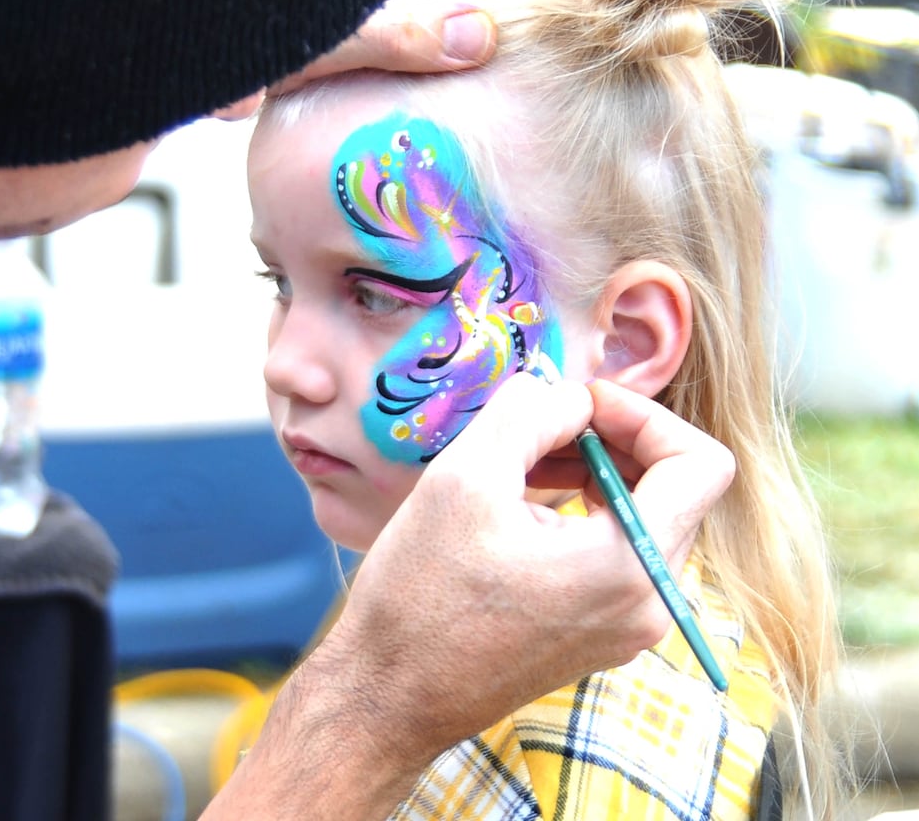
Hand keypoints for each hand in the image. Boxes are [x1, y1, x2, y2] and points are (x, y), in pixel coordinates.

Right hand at [319, 375, 731, 764]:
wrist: (388, 697)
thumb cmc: (421, 594)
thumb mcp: (465, 477)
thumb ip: (528, 413)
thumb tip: (568, 393)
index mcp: (633, 566)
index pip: (702, 464)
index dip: (645, 415)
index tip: (578, 405)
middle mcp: (649, 604)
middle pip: (673, 489)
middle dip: (611, 440)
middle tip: (543, 424)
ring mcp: (627, 627)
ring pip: (642, 519)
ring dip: (593, 474)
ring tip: (523, 463)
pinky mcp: (598, 637)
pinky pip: (617, 555)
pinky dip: (581, 515)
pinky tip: (519, 506)